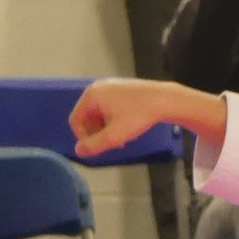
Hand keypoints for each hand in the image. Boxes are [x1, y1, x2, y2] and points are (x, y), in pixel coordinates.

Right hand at [68, 77, 226, 158]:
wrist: (163, 99)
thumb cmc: (137, 116)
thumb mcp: (114, 135)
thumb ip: (94, 145)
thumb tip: (78, 152)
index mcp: (91, 96)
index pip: (75, 121)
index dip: (83, 137)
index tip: (98, 148)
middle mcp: (97, 87)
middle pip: (86, 117)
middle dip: (97, 133)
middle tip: (113, 143)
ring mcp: (109, 86)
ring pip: (98, 113)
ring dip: (105, 128)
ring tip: (121, 137)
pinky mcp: (120, 88)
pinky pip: (108, 107)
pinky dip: (113, 119)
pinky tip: (126, 126)